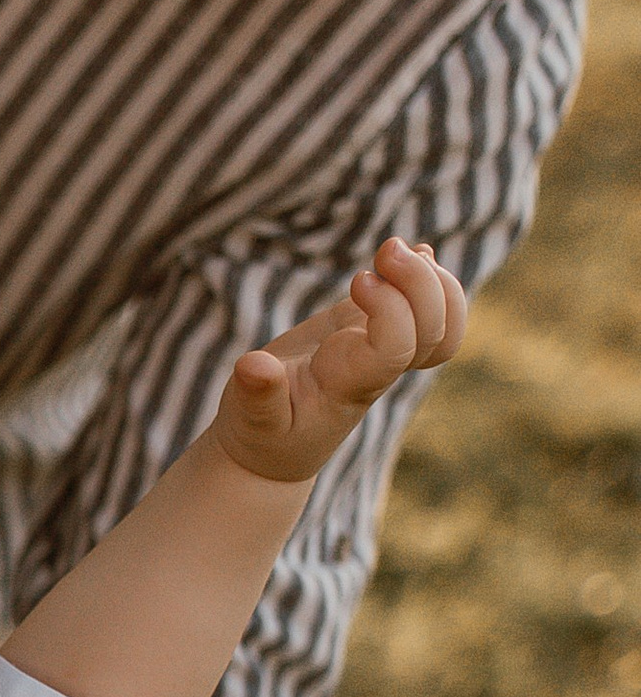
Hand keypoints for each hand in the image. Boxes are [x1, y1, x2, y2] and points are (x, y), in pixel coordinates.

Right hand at [212, 238, 466, 487]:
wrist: (278, 448)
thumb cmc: (263, 434)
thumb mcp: (251, 419)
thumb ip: (256, 394)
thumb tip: (254, 367)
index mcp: (350, 384)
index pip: (397, 348)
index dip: (393, 310)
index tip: (359, 279)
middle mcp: (378, 368)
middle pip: (434, 332)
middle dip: (423, 284)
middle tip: (388, 249)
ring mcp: (383, 348)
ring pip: (444, 324)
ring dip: (436, 281)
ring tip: (397, 250)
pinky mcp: (375, 331)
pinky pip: (427, 310)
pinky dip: (431, 279)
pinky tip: (419, 252)